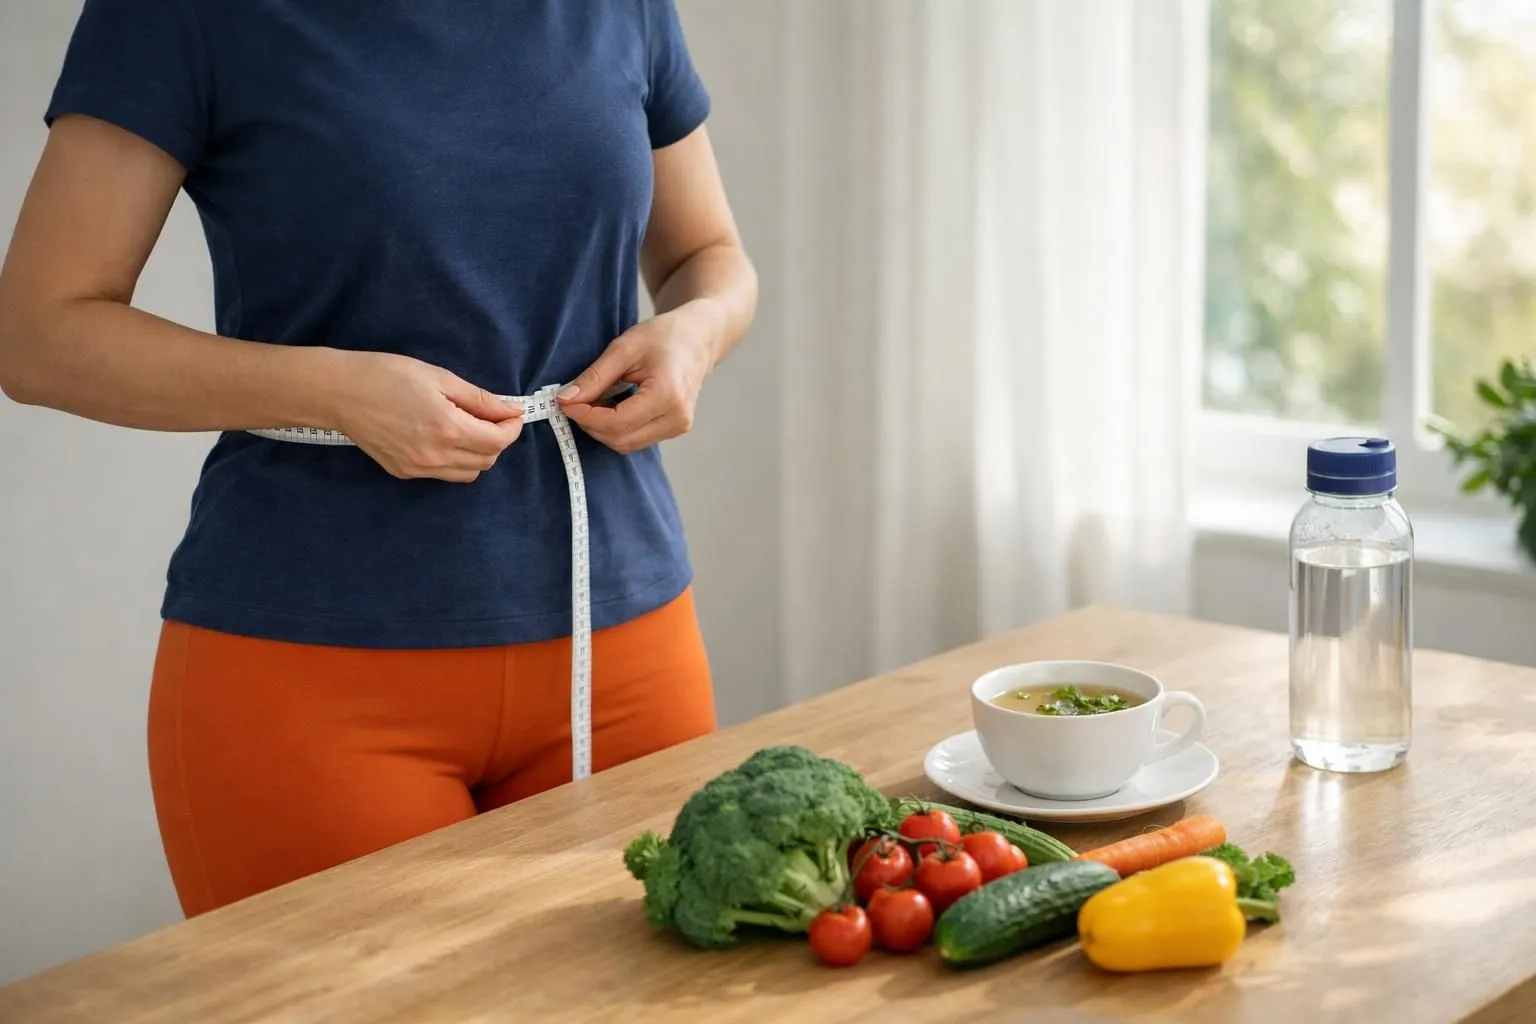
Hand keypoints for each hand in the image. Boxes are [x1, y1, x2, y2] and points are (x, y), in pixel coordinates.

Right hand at [326, 351, 523, 481]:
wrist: (339, 392)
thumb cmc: (387, 375)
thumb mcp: (440, 378)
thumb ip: (479, 399)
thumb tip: (510, 410)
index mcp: (446, 429)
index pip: (497, 442)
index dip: (512, 428)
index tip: (512, 414)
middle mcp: (434, 456)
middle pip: (486, 461)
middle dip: (497, 440)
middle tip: (490, 417)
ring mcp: (418, 469)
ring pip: (467, 474)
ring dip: (478, 454)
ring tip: (468, 427)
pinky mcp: (403, 472)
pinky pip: (443, 474)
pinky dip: (455, 460)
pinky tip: (444, 437)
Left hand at [556, 305, 717, 453]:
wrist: (698, 339)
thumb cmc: (664, 336)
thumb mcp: (624, 348)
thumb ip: (594, 377)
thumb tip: (566, 400)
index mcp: (667, 395)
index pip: (617, 422)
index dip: (585, 416)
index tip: (564, 402)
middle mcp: (677, 418)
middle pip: (620, 439)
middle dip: (590, 424)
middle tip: (574, 401)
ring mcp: (678, 426)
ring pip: (627, 444)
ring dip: (602, 428)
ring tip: (594, 401)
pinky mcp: (674, 429)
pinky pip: (637, 439)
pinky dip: (616, 428)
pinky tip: (610, 406)